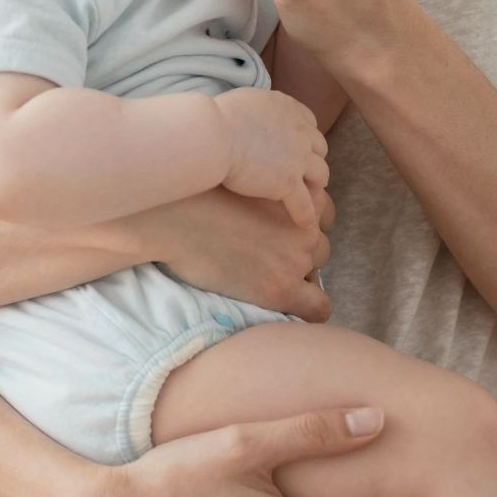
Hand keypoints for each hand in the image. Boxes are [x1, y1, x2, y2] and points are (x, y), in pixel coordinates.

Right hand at [152, 182, 334, 321]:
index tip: (280, 234)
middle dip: (298, 254)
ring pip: (316, 274)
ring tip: (264, 279)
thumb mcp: (251, 186)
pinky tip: (290, 310)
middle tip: (265, 259)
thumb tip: (276, 215)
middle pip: (319, 247)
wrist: (174, 218)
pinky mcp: (281, 288)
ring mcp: (296, 259)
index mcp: (302, 196)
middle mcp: (307, 227)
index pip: (322, 215)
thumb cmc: (199, 196)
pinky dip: (309, 310)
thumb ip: (273, 199)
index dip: (301, 227)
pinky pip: (318, 308)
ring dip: (298, 278)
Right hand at [213, 89, 328, 226]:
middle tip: (305, 170)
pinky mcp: (288, 183)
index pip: (309, 122)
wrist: (214, 135)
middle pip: (319, 148)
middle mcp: (300, 132)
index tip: (298, 144)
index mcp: (289, 108)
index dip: (304, 136)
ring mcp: (297, 159)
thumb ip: (259, 109)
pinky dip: (305, 214)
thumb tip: (251, 116)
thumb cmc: (217, 117)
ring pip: (320, 174)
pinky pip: (304, 204)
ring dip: (316, 184)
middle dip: (313, 158)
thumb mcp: (246, 101)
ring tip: (313, 195)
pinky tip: (305, 224)